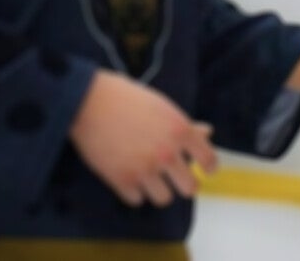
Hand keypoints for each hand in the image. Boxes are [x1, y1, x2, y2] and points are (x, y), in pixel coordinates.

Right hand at [69, 69, 217, 208]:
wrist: (90, 102)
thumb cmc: (128, 99)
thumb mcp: (163, 107)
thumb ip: (186, 126)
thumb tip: (207, 132)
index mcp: (181, 130)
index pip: (209, 160)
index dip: (209, 166)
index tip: (205, 170)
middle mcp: (167, 153)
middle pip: (190, 188)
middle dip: (185, 184)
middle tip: (178, 179)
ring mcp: (144, 169)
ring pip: (164, 199)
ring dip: (159, 190)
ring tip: (151, 180)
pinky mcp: (122, 181)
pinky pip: (137, 200)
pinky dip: (134, 192)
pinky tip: (130, 178)